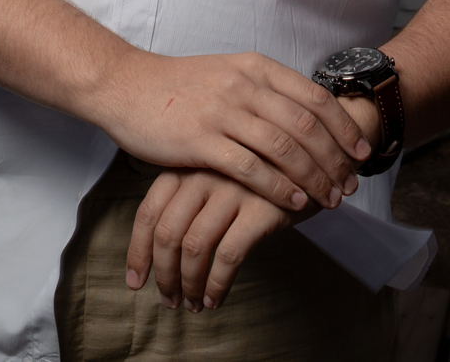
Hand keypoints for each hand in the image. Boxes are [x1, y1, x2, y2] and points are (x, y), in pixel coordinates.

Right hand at [89, 49, 371, 213]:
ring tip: (328, 200)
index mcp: (255, 67)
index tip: (360, 152)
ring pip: (284, 148)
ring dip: (313, 178)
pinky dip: (278, 188)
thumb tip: (303, 116)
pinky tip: (293, 203)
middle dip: (334, 159)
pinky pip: (251, 168)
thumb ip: (263, 91)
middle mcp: (244, 85)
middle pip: (306, 126)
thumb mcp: (228, 74)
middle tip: (349, 185)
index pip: (313, 98)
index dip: (342, 127)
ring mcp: (223, 111)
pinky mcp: (202, 140)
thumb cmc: (180, 85)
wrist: (127, 86)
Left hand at [126, 168, 318, 311]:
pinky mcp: (260, 207)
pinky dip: (217, 284)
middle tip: (169, 300)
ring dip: (189, 285)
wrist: (312, 146)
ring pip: (194, 247)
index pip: (149, 210)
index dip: (138, 251)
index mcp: (188, 163)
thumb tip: (159, 247)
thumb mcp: (217, 168)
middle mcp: (205, 172)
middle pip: (168, 233)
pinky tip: (216, 298)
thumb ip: (189, 192)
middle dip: (163, 275)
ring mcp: (232, 188)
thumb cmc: (258, 165)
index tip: (136, 281)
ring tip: (193, 304)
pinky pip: (228, 256)